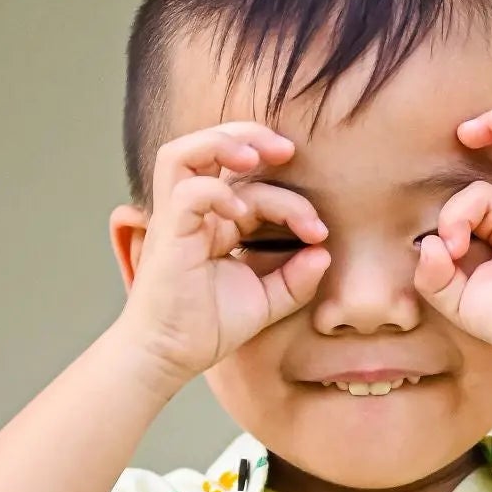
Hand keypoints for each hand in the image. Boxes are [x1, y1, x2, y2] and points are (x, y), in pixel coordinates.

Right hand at [115, 123, 329, 380]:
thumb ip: (295, 279)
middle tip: (287, 149)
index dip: (291, 200)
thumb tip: (324, 253)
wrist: (169, 357)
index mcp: (215, 222)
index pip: (252, 186)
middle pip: (209, 147)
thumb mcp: (265, 303)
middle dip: (249, 135)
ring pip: (183, 154)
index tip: (319, 231)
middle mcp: (193, 213)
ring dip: (222, 143)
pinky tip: (242, 214)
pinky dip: (217, 191)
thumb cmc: (207, 330)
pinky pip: (186, 192)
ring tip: (257, 155)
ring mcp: (175, 220)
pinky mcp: (166, 235)